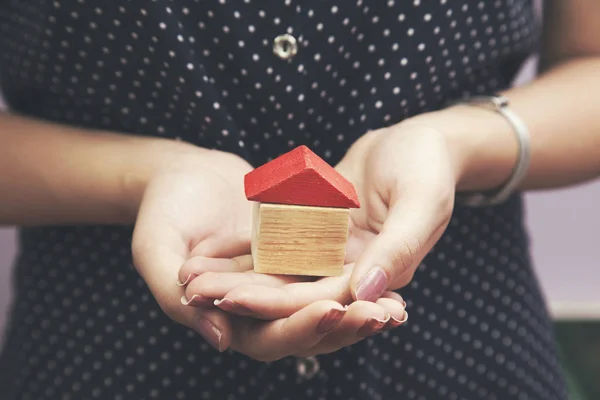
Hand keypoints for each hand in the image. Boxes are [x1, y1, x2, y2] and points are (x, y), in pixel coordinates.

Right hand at [130, 144, 402, 361]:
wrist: (182, 173)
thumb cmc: (162, 211)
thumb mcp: (155, 250)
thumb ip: (173, 299)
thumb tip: (222, 342)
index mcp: (225, 318)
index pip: (268, 339)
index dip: (300, 329)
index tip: (331, 312)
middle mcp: (258, 310)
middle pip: (307, 330)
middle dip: (344, 324)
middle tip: (382, 316)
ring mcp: (280, 285)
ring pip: (326, 305)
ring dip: (360, 308)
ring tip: (398, 306)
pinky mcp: (296, 258)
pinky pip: (330, 271)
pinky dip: (357, 275)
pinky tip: (387, 272)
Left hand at [183, 118, 461, 317]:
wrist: (420, 140)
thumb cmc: (428, 167)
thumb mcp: (421, 203)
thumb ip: (398, 248)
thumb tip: (365, 292)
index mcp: (379, 276)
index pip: (320, 300)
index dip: (275, 303)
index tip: (229, 301)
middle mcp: (351, 272)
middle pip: (290, 292)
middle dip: (244, 295)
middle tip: (196, 293)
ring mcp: (332, 253)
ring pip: (278, 272)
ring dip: (237, 277)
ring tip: (193, 276)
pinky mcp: (318, 232)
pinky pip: (278, 244)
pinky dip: (248, 248)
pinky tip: (212, 248)